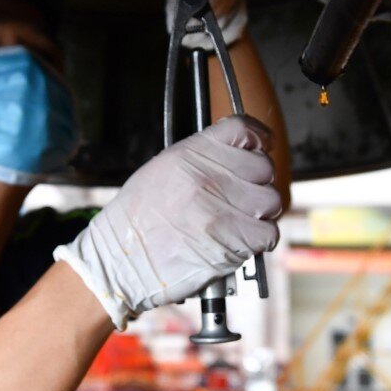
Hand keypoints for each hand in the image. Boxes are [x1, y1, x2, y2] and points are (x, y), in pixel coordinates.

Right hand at [54, 116, 281, 327]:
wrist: (120, 260)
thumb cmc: (137, 220)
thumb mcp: (161, 170)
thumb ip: (200, 159)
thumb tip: (239, 155)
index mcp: (189, 154)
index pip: (242, 130)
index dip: (258, 138)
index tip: (263, 146)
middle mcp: (207, 177)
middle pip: (263, 167)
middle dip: (257, 183)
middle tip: (242, 198)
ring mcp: (220, 209)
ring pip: (271, 201)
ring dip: (261, 213)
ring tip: (241, 221)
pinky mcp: (231, 242)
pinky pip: (268, 233)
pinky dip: (260, 239)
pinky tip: (242, 241)